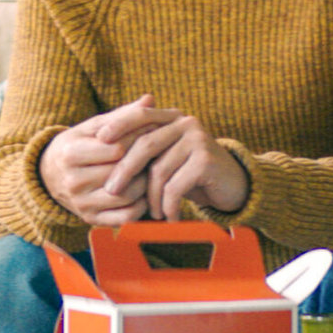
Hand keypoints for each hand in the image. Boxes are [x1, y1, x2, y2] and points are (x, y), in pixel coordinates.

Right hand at [40, 96, 178, 226]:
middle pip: (122, 171)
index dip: (138, 140)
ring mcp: (81, 203)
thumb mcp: (94, 127)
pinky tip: (144, 192)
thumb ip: (122, 115)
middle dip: (144, 161)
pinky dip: (141, 206)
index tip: (153, 134)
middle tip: (160, 152)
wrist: (50, 175)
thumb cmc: (80, 144)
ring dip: (145, 184)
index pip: (117, 148)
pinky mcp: (91, 220)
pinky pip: (125, 217)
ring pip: (126, 195)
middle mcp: (73, 181)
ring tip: (152, 170)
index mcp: (71, 153)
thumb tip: (150, 99)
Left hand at [105, 102, 249, 220]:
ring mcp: (198, 140)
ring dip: (151, 197)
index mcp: (174, 117)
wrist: (233, 185)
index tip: (99, 141)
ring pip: (159, 170)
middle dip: (125, 170)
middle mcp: (187, 123)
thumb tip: (102, 146)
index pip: (142, 115)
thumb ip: (145, 148)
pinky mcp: (206, 161)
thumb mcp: (168, 156)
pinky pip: (175, 186)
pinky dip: (168, 206)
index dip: (119, 125)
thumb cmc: (192, 173)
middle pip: (146, 144)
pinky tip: (169, 217)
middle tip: (112, 190)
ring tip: (153, 213)